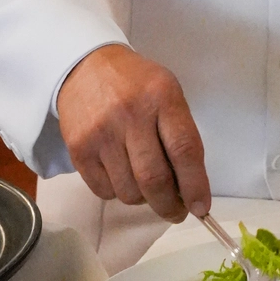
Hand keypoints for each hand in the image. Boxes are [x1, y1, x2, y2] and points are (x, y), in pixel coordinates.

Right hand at [56, 44, 209, 222]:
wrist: (86, 67)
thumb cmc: (137, 83)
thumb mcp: (168, 93)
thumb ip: (180, 132)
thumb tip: (189, 185)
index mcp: (163, 98)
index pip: (184, 149)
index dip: (195, 184)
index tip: (201, 207)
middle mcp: (131, 116)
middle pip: (154, 178)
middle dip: (170, 205)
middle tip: (177, 213)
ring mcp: (102, 134)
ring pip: (128, 190)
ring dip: (144, 200)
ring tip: (150, 191)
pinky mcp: (78, 149)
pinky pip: (103, 190)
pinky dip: (119, 194)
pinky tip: (124, 179)